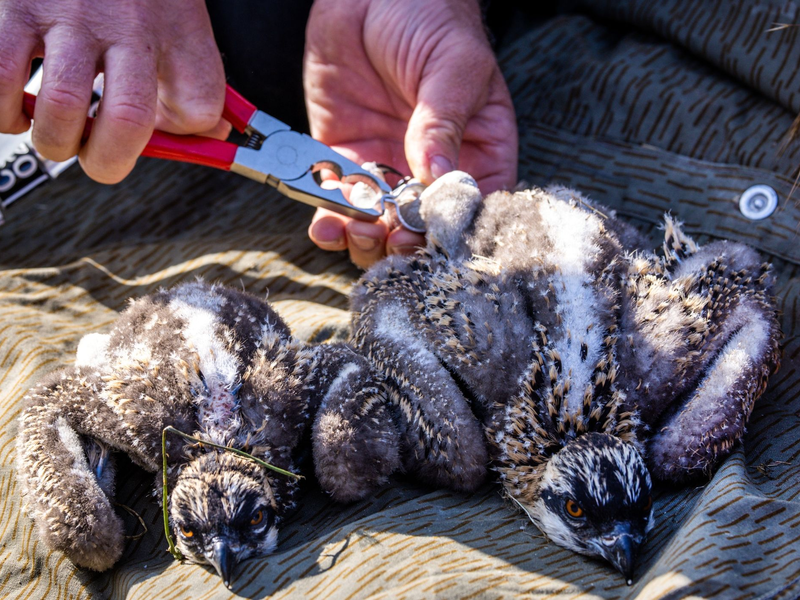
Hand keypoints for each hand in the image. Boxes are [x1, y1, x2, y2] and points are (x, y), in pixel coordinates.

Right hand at [0, 0, 226, 183]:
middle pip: (129, 120)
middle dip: (105, 161)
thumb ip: (193, 84)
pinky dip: (1, 109)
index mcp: (176, 31)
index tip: (160, 138)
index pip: (201, 107)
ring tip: (49, 130)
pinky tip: (13, 103)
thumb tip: (212, 138)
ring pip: (60, 107)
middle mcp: (127, 22)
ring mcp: (68, 13)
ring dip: (51, 139)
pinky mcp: (14, 6)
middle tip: (92, 154)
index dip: (184, 140)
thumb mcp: (180, 24)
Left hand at [304, 0, 517, 268]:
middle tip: (391, 237)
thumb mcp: (453, 68)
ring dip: (366, 238)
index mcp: (476, 151)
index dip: (452, 228)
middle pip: (421, 227)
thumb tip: (438, 176)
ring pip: (379, 225)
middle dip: (404, 241)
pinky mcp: (344, 157)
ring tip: (359, 230)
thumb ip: (443, 124)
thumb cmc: (431, 19)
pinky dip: (329, 218)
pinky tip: (326, 222)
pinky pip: (337, 200)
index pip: (471, 205)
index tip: (432, 233)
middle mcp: (430, 168)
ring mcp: (386, 166)